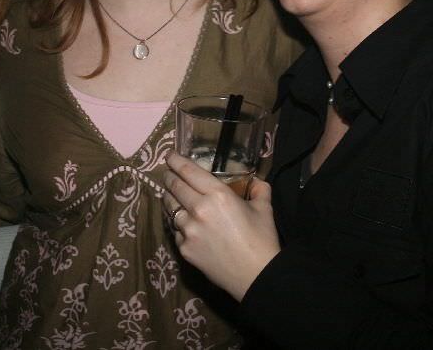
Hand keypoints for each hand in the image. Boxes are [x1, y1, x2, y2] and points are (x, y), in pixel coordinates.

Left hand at [163, 152, 279, 301]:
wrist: (257, 276)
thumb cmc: (263, 239)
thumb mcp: (264, 208)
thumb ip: (258, 189)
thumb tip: (255, 182)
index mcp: (217, 195)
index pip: (188, 171)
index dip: (176, 161)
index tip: (169, 155)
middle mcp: (198, 209)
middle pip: (174, 187)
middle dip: (169, 177)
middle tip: (168, 173)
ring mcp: (188, 231)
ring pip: (170, 208)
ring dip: (169, 199)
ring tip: (172, 197)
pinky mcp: (184, 249)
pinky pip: (176, 231)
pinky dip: (178, 224)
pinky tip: (184, 224)